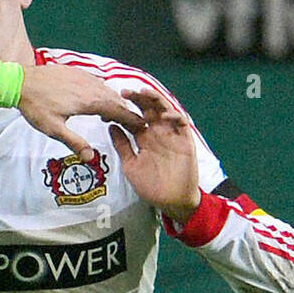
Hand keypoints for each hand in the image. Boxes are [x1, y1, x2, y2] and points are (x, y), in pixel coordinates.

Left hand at [17, 66, 145, 161]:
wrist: (21, 82)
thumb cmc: (36, 108)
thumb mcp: (53, 129)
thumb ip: (74, 142)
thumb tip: (90, 158)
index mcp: (89, 101)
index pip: (118, 110)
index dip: (131, 119)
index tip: (142, 126)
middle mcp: (91, 86)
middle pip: (116, 99)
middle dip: (126, 111)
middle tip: (133, 123)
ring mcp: (84, 77)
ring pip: (107, 90)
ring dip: (114, 102)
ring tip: (114, 116)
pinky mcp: (77, 72)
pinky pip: (97, 82)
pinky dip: (103, 92)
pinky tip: (98, 100)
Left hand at [109, 89, 199, 222]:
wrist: (171, 200)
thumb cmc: (151, 185)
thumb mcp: (131, 165)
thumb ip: (122, 146)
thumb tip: (110, 126)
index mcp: (143, 138)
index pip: (132, 118)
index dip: (122, 109)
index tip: (108, 104)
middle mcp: (157, 132)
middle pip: (148, 109)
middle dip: (137, 98)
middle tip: (123, 92)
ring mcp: (171, 134)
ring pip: (164, 109)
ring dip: (155, 100)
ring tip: (143, 93)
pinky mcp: (185, 139)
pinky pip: (181, 123)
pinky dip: (174, 115)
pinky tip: (163, 114)